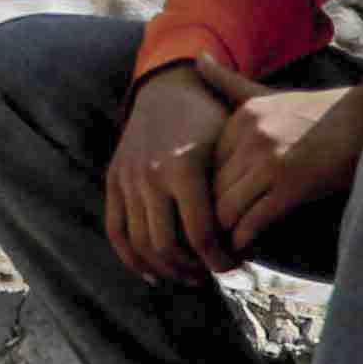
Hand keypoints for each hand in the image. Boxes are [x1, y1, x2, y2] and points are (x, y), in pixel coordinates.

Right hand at [105, 60, 243, 287]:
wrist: (168, 87)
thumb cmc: (211, 118)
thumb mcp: (230, 145)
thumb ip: (233, 190)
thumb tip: (248, 240)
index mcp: (183, 167)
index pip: (200, 234)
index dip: (220, 260)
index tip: (236, 268)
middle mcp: (150, 175)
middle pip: (167, 245)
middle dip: (194, 269)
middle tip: (215, 274)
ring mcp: (128, 179)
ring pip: (140, 243)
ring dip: (166, 268)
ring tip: (190, 275)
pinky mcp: (114, 180)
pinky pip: (116, 229)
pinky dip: (131, 258)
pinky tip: (152, 273)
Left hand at [199, 77, 362, 263]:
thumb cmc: (319, 114)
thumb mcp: (269, 95)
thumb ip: (230, 83)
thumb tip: (198, 59)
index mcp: (242, 116)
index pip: (205, 166)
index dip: (205, 192)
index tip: (207, 210)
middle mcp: (252, 134)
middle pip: (211, 189)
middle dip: (209, 217)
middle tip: (209, 238)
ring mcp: (270, 159)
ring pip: (225, 209)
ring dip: (224, 234)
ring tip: (226, 247)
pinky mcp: (292, 184)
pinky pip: (251, 221)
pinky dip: (244, 240)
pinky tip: (248, 246)